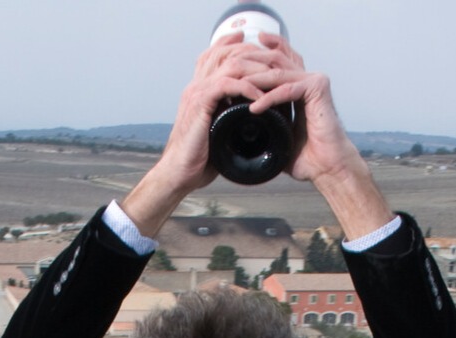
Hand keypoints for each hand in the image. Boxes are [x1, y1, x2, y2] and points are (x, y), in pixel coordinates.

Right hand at [123, 34, 293, 234]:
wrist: (179, 173)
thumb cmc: (197, 159)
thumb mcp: (217, 133)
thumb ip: (229, 119)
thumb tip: (251, 123)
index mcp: (199, 89)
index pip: (216, 54)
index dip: (236, 45)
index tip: (259, 48)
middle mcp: (196, 85)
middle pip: (225, 51)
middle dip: (253, 53)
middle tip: (275, 61)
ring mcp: (197, 92)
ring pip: (230, 63)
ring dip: (256, 69)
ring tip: (275, 78)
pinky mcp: (200, 103)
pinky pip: (227, 84)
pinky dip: (247, 88)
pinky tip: (261, 97)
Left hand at [247, 35, 393, 236]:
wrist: (327, 168)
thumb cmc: (307, 157)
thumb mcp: (278, 136)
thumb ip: (264, 126)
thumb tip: (240, 131)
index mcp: (298, 85)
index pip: (275, 62)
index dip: (255, 56)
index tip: (232, 60)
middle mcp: (307, 78)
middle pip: (274, 61)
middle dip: (249, 63)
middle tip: (226, 69)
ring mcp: (314, 80)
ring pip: (277, 73)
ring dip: (253, 81)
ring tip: (233, 88)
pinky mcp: (318, 87)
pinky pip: (287, 89)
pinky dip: (268, 98)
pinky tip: (253, 107)